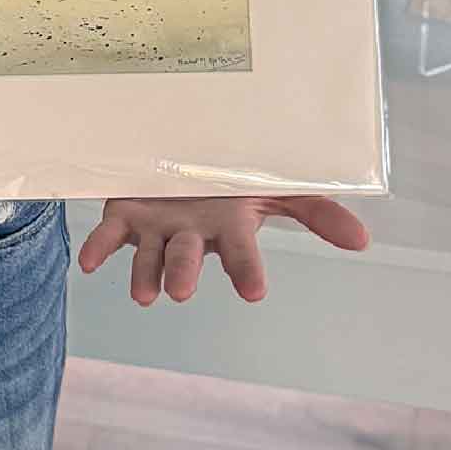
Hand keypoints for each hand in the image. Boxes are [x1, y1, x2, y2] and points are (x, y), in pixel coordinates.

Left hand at [78, 195, 369, 306]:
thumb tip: (363, 240)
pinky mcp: (125, 216)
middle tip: (181, 292)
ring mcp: (156, 229)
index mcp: (227, 230)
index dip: (246, 273)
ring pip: (150, 255)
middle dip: (183, 275)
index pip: (241, 257)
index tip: (254, 292)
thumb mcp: (275, 187)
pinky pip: (109, 237)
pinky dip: (98, 250)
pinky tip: (86, 264)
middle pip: (187, 259)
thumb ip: (316, 211)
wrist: (179, 154)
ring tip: (144, 296)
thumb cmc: (229, 180)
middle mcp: (190, 235)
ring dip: (145, 274)